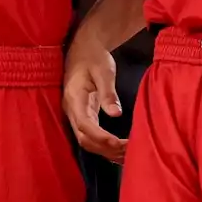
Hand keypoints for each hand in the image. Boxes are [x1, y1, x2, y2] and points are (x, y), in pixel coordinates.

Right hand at [63, 35, 126, 162]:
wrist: (84, 49)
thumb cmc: (93, 57)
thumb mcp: (103, 71)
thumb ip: (108, 93)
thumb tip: (115, 114)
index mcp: (74, 98)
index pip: (85, 125)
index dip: (101, 137)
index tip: (118, 143)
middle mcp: (72, 110)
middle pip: (85, 139)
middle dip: (106, 149)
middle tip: (129, 151)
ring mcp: (76, 114)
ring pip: (87, 141)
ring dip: (106, 151)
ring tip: (129, 153)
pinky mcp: (83, 116)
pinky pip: (91, 136)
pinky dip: (105, 147)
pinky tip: (120, 150)